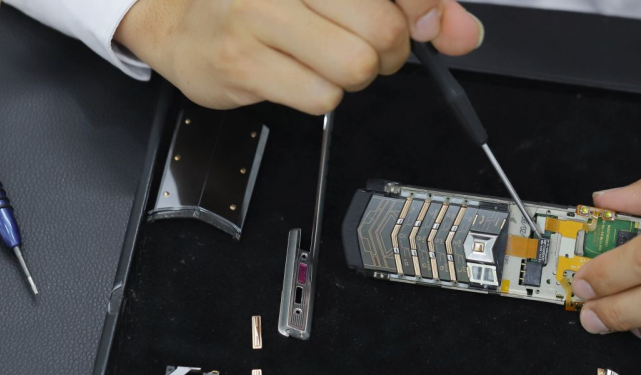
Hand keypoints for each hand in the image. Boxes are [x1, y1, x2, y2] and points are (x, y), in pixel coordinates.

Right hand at [116, 0, 482, 113]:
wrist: (178, 20)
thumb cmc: (263, 4)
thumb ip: (410, 6)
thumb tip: (461, 31)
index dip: (421, 12)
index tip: (416, 21)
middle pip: (383, 31)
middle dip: (386, 52)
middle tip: (360, 46)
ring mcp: (259, 15)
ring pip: (355, 68)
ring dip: (351, 77)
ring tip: (322, 60)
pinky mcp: (242, 62)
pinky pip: (320, 99)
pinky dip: (319, 98)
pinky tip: (294, 75)